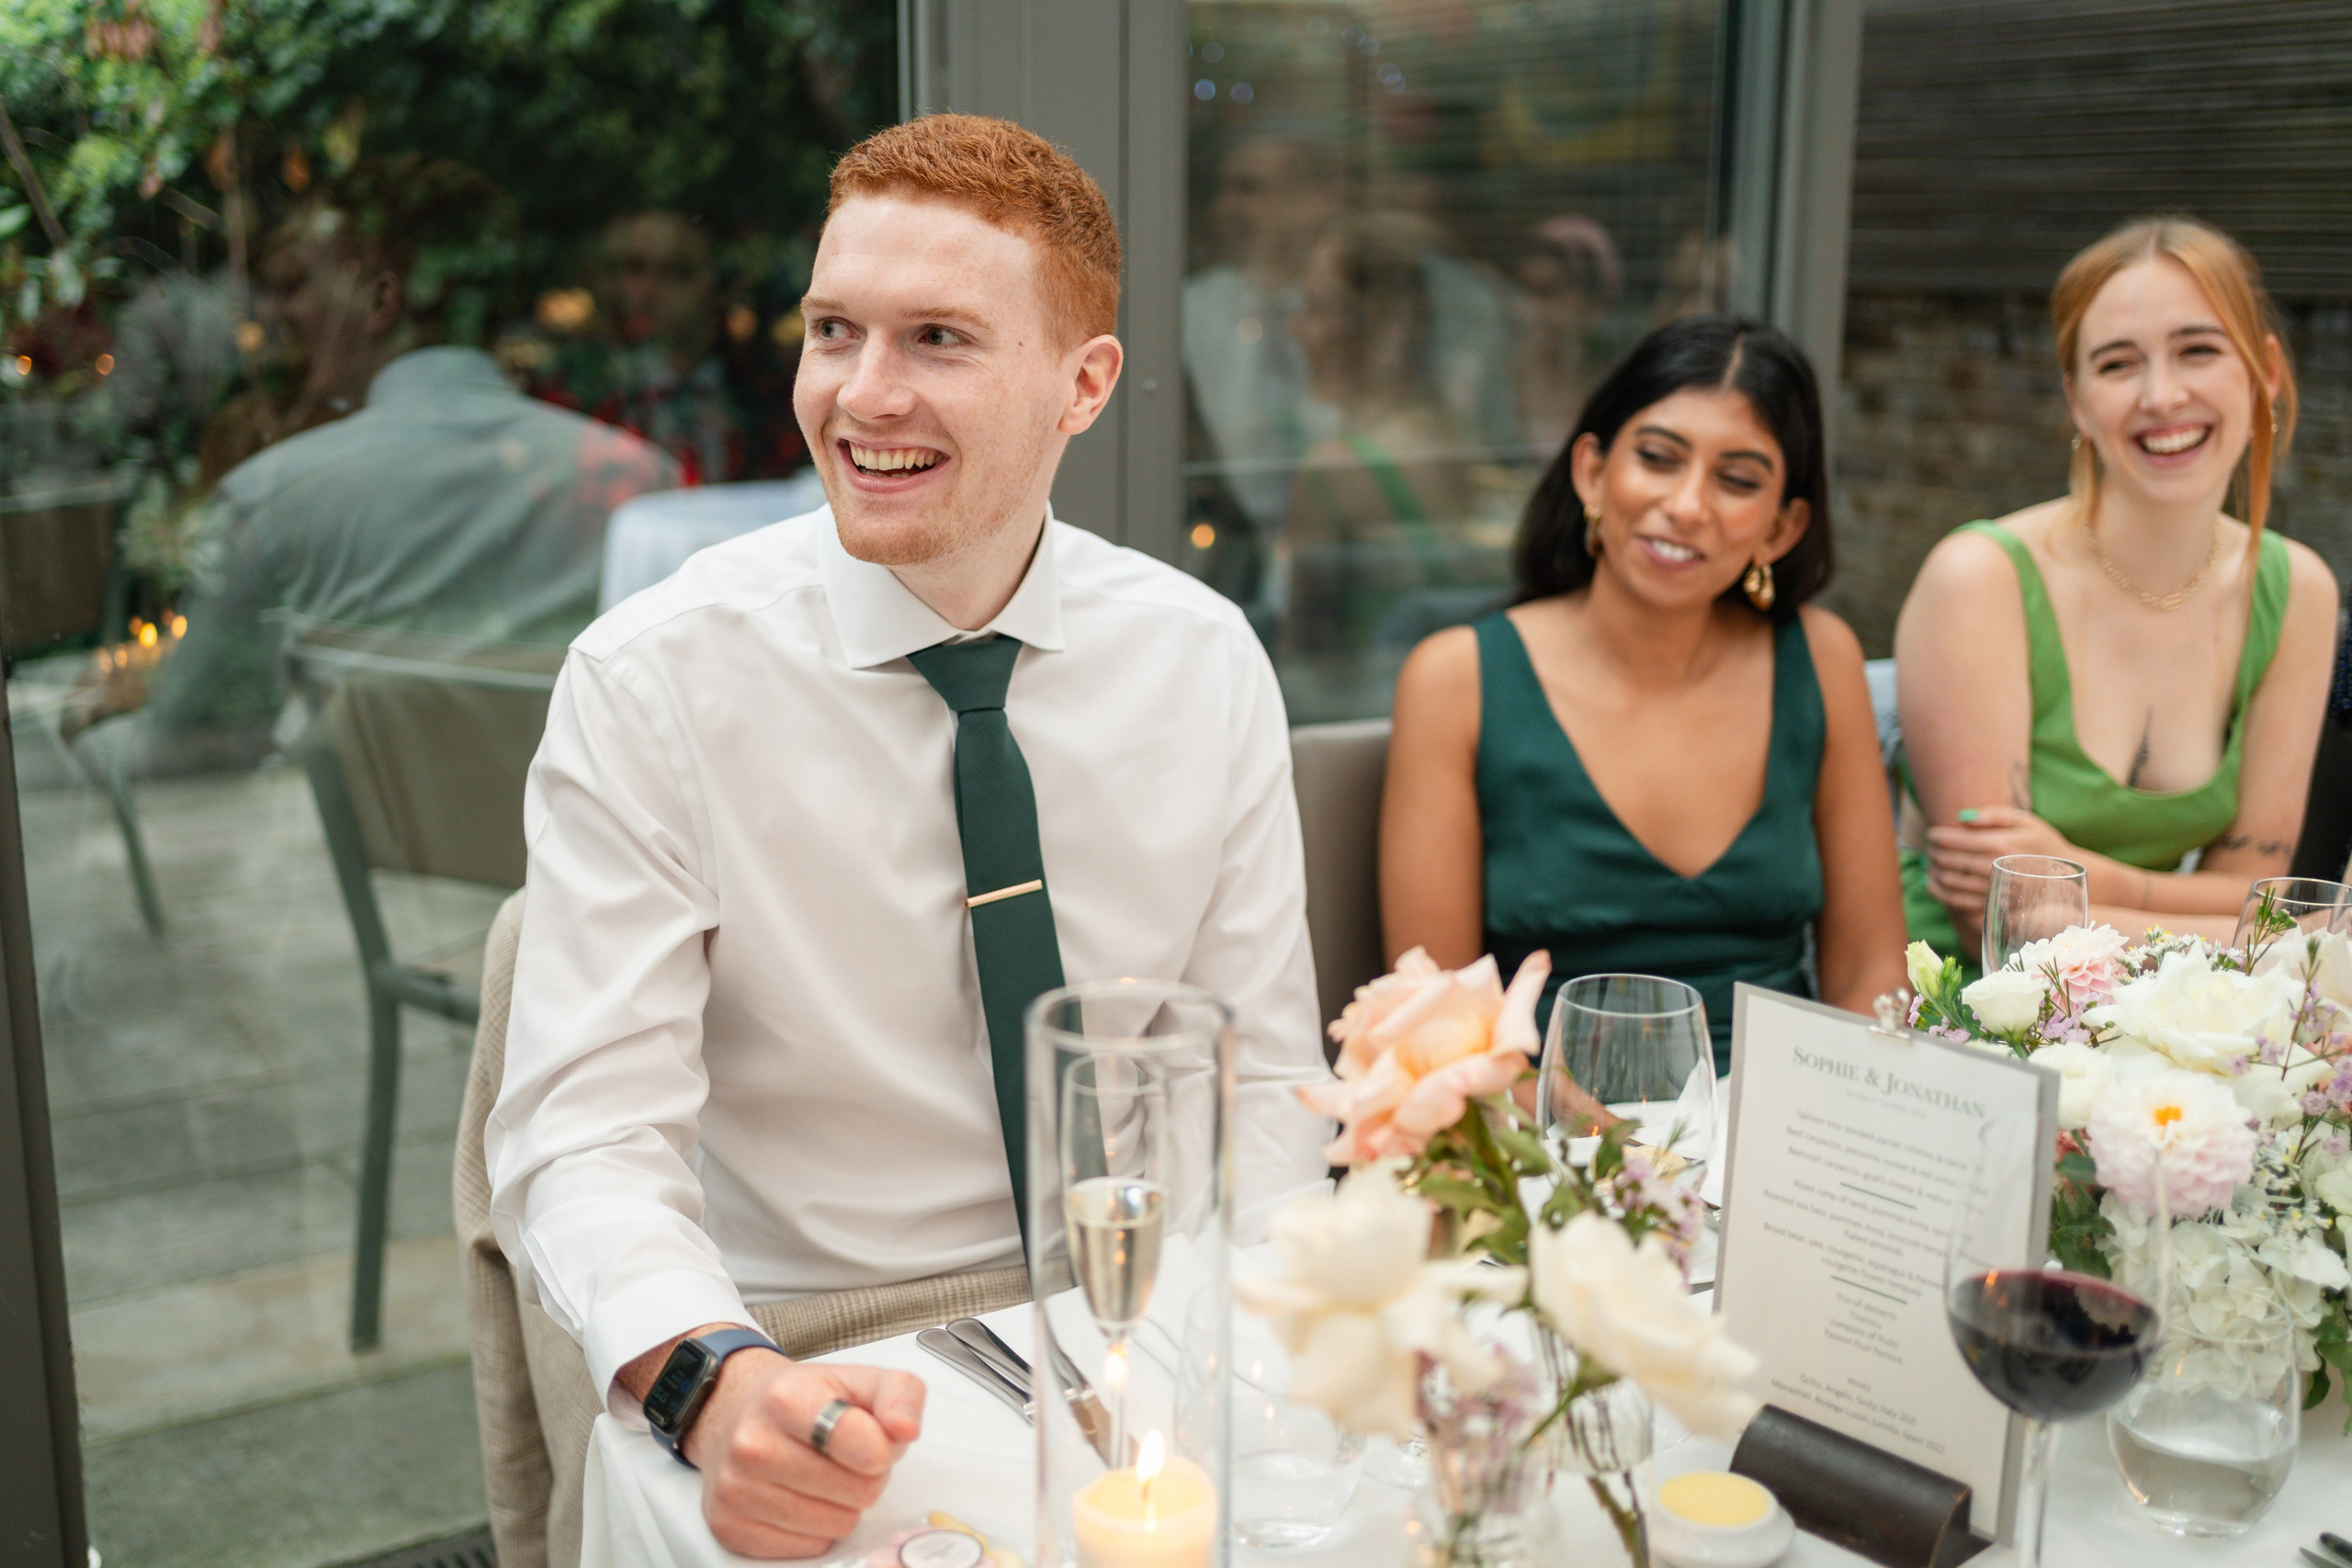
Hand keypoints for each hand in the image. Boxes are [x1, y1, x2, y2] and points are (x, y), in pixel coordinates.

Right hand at [685, 1354, 926, 1558]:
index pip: (868, 1447)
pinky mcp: (731, 1527)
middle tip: (843, 1456)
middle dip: (865, 1476)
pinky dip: (814, 1529)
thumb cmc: (803, 1401)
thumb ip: (900, 1395)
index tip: (870, 1438)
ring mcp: (737, 1489)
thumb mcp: (859, 1380)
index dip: (882, 1448)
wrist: (736, 1415)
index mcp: (788, 1398)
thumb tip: (906, 1428)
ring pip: (838, 1525)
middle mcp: (754, 1444)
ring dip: (841, 1505)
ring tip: (820, 1474)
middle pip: (860, 1492)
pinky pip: (809, 1548)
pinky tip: (797, 1496)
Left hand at [1922, 804, 2083, 909]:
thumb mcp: (2027, 821)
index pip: (1955, 840)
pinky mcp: (1992, 907)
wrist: (2067, 880)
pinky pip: (1955, 901)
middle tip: (1928, 848)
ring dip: (1933, 871)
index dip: (1937, 836)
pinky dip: (1939, 891)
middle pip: (1947, 860)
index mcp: (2001, 845)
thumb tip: (1961, 817)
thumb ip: (1995, 814)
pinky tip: (1935, 882)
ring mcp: (1993, 891)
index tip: (1931, 834)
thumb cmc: (2044, 845)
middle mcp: (1995, 869)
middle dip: (1933, 852)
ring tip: (1931, 863)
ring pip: (1948, 881)